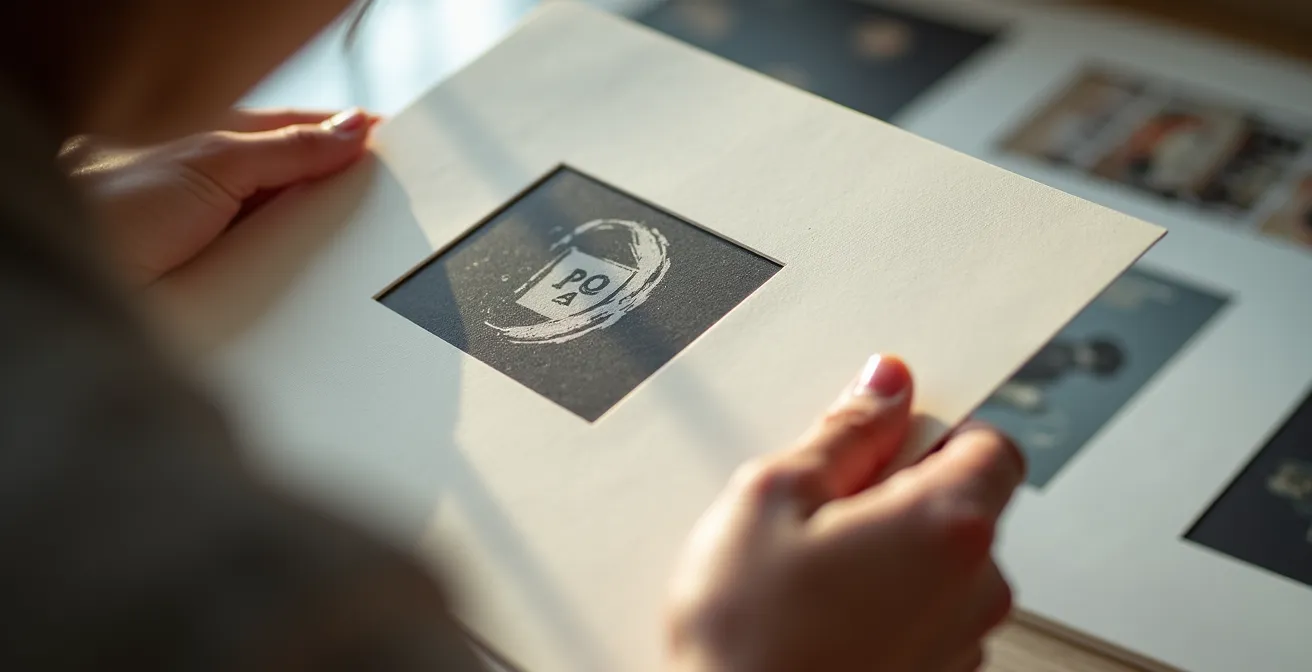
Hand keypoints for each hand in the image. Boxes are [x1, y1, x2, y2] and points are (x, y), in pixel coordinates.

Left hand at [61, 108, 378, 285]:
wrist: (78, 283)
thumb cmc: (114, 208)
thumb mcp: (213, 161)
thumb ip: (286, 146)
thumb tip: (351, 129)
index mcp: (222, 145)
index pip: (303, 134)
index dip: (348, 138)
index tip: (394, 147)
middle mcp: (227, 192)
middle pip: (307, 190)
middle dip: (347, 199)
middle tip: (393, 207)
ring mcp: (231, 241)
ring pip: (300, 241)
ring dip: (331, 251)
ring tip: (370, 255)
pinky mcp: (234, 288)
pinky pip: (287, 284)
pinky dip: (312, 289)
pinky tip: (336, 293)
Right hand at [666, 355, 1024, 671]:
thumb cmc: (746, 640)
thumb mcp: (772, 497)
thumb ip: (844, 431)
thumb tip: (884, 387)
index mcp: (949, 528)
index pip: (991, 443)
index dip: (934, 430)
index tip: (883, 435)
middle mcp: (975, 591)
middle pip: (962, 505)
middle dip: (898, 493)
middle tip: (819, 508)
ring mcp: (959, 645)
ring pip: (938, 564)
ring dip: (888, 552)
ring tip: (808, 570)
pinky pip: (922, 615)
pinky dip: (883, 602)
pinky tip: (818, 612)